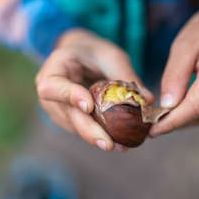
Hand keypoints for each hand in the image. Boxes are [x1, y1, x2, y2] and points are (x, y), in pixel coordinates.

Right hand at [35, 29, 152, 150]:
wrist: (82, 59)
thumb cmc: (95, 53)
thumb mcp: (110, 55)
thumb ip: (125, 75)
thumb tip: (148, 100)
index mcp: (54, 69)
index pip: (53, 86)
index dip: (69, 96)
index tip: (88, 106)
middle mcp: (50, 94)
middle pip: (67, 115)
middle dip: (89, 130)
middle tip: (108, 144)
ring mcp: (58, 111)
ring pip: (77, 128)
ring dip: (99, 137)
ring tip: (122, 146)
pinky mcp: (70, 122)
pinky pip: (85, 130)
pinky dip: (103, 135)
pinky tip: (121, 143)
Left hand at [150, 0, 198, 136]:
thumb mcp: (183, 45)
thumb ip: (174, 76)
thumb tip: (167, 107)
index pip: (197, 105)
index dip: (173, 120)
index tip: (151, 130)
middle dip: (173, 119)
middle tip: (148, 121)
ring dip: (182, 117)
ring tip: (160, 112)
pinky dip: (192, 113)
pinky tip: (179, 105)